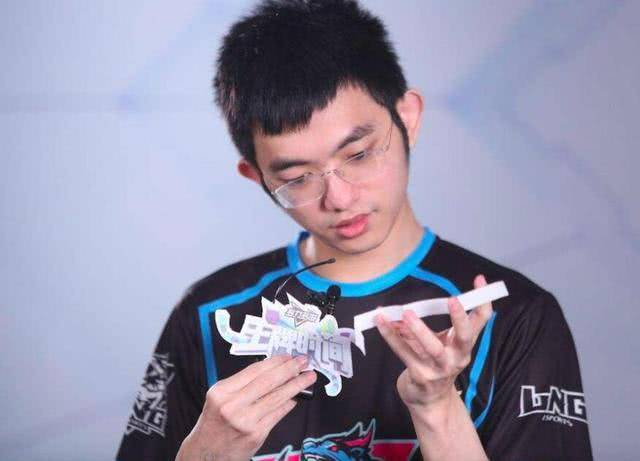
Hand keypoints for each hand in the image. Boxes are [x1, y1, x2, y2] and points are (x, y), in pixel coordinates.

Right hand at [176, 355, 315, 460]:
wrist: (206, 453)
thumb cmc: (214, 423)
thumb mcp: (219, 398)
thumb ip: (242, 385)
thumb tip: (273, 371)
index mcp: (222, 392)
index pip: (254, 371)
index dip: (274, 362)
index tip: (287, 357)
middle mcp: (232, 406)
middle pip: (267, 382)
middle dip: (289, 370)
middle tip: (303, 362)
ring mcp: (245, 421)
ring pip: (276, 397)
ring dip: (296, 385)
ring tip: (307, 377)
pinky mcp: (256, 435)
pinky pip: (277, 414)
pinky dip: (288, 404)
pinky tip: (295, 398)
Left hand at [375, 274, 492, 415]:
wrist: (429, 400)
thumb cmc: (436, 363)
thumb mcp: (443, 341)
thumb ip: (432, 321)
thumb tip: (422, 297)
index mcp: (465, 344)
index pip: (481, 320)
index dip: (482, 300)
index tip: (479, 280)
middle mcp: (457, 357)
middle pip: (464, 337)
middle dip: (460, 319)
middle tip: (453, 299)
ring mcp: (439, 368)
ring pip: (432, 348)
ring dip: (419, 329)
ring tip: (406, 313)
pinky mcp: (420, 376)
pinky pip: (404, 352)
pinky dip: (391, 336)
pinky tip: (381, 322)